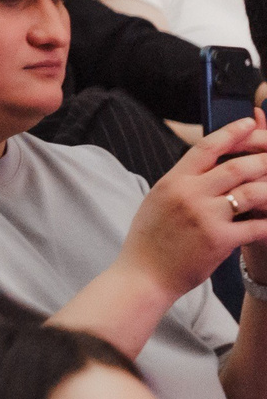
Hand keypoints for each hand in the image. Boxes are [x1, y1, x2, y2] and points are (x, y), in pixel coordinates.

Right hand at [115, 115, 266, 301]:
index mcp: (172, 181)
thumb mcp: (157, 201)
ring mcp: (205, 216)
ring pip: (252, 193)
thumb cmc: (149, 240)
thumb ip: (181, 182)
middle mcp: (189, 194)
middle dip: (264, 160)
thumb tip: (205, 166)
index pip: (207, 147)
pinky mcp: (219, 240)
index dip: (233, 132)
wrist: (143, 274)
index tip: (252, 123)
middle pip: (237, 167)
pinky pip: (256, 225)